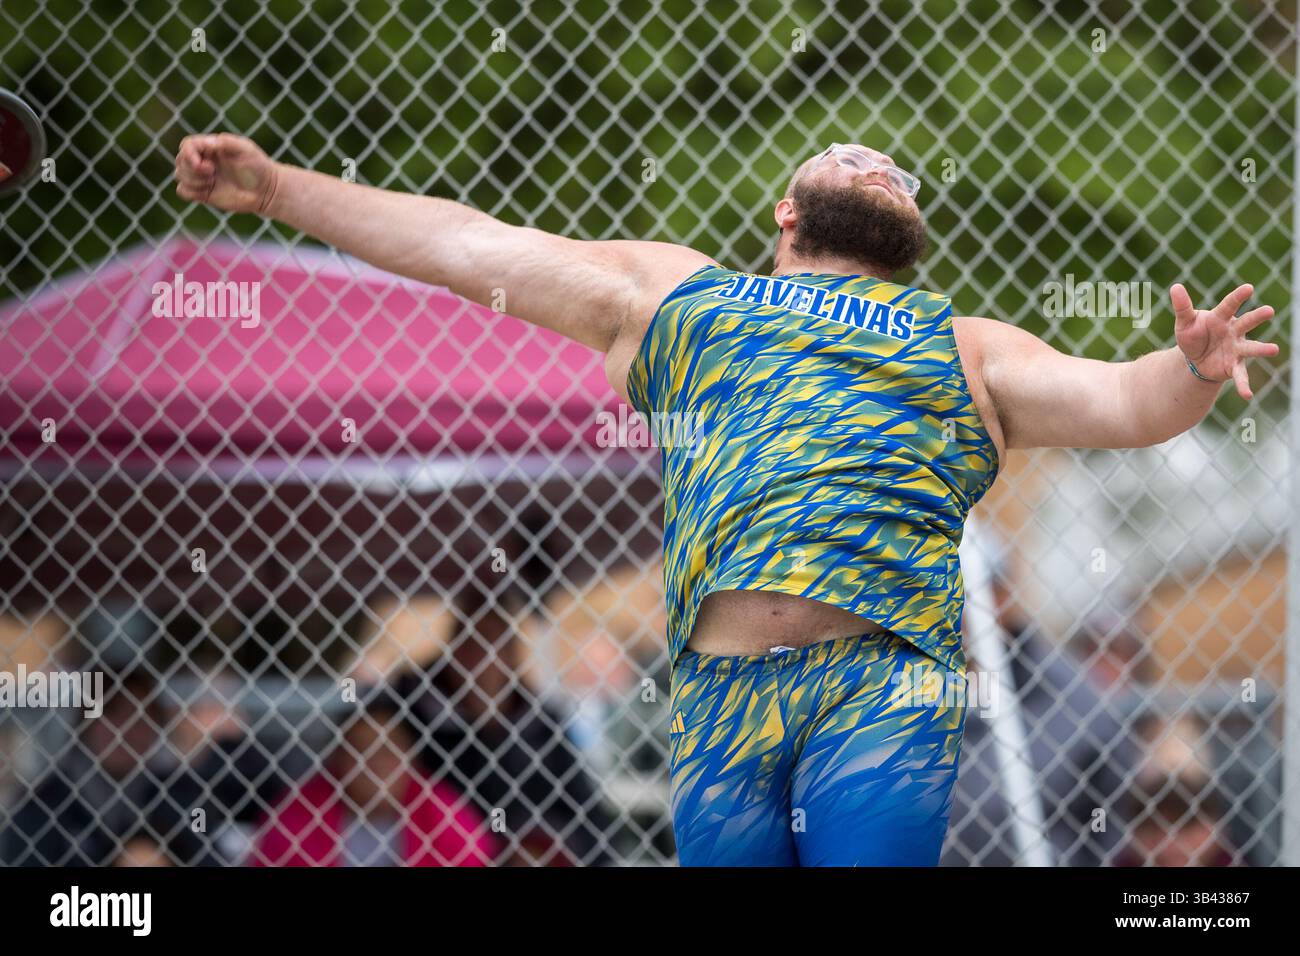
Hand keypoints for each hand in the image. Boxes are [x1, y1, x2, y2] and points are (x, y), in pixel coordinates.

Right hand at [174, 133, 278, 214]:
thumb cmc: (258, 167)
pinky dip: (190, 192)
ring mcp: (203, 177)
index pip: (187, 145)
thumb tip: (206, 143)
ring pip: (179, 175)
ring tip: (212, 181)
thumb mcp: (245, 149)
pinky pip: (183, 191)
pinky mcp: (203, 193)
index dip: (188, 154)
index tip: (201, 164)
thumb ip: (226, 142)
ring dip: (192, 180)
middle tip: (212, 172)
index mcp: (210, 147)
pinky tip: (207, 192)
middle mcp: (204, 160)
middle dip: (191, 168)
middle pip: (180, 160)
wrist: (266, 191)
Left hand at [1170, 283, 1278, 399]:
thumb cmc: (1193, 334)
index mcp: (1221, 317)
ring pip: (1250, 348)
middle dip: (1257, 317)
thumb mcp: (1184, 322)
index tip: (1248, 288)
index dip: (1237, 297)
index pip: (1229, 305)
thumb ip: (1182, 306)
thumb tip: (1175, 286)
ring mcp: (1236, 348)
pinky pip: (1240, 375)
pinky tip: (1248, 396)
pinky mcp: (1234, 366)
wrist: (1195, 358)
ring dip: (1261, 349)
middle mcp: (1233, 331)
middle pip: (1246, 322)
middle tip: (1269, 310)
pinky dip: (1243, 385)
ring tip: (1274, 349)